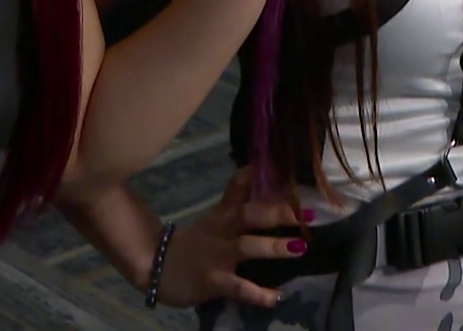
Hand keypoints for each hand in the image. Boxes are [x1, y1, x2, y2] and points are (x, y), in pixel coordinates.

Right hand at [153, 167, 314, 308]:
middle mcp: (221, 230)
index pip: (238, 186)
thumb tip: (270, 190)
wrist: (156, 268)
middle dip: (277, 212)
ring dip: (274, 247)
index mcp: (222, 213)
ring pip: (247, 247)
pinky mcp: (214, 281)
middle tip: (306, 213)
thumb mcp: (215, 221)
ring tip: (299, 248)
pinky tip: (277, 297)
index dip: (258, 174)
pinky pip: (239, 287)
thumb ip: (239, 207)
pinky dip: (259, 294)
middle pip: (248, 214)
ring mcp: (217, 255)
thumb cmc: (194, 244)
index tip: (282, 164)